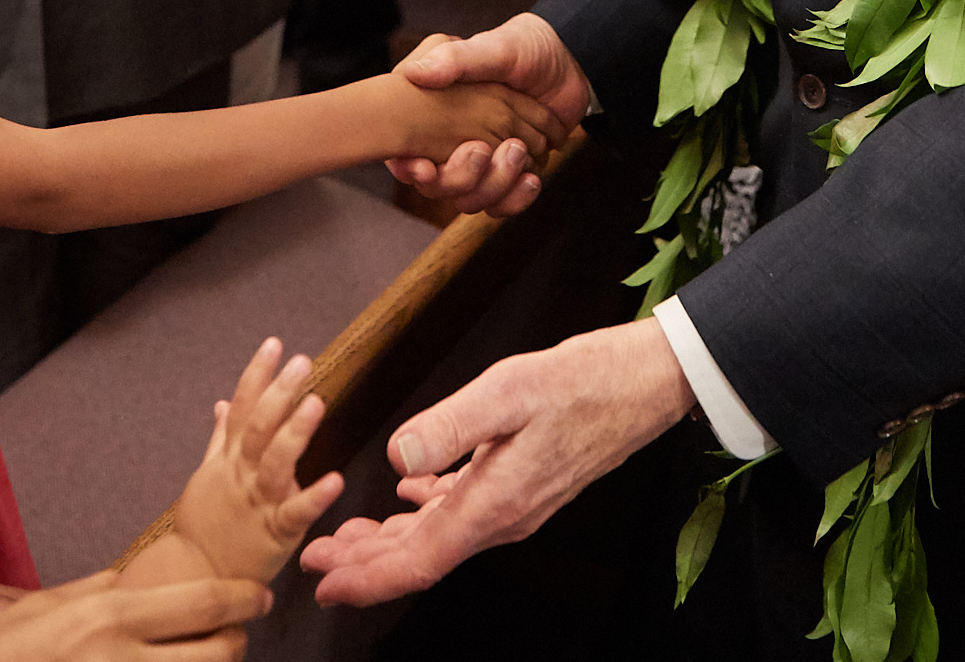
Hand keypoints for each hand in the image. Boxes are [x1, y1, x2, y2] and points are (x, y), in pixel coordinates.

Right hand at [0, 572, 267, 661]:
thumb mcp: (47, 604)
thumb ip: (100, 592)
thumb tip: (139, 577)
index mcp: (109, 617)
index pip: (203, 603)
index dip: (242, 598)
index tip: (259, 596)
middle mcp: (123, 660)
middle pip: (218, 654)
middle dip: (235, 643)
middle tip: (233, 634)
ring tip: (202, 657)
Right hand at [171, 338, 346, 580]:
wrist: (197, 577)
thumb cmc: (205, 525)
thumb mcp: (208, 476)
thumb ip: (220, 438)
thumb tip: (221, 403)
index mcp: (229, 459)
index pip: (242, 408)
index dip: (256, 375)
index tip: (273, 344)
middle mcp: (242, 475)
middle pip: (257, 428)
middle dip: (278, 393)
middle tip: (301, 362)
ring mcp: (258, 503)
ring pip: (274, 464)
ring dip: (294, 433)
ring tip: (314, 404)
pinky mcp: (275, 534)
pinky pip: (296, 514)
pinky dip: (314, 497)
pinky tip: (335, 480)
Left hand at [299, 319, 692, 606]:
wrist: (648, 382)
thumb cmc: (586, 381)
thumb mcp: (510, 390)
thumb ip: (451, 426)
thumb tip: (398, 459)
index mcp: (496, 502)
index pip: (422, 560)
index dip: (370, 578)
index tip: (327, 585)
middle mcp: (505, 515)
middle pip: (424, 557)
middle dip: (366, 565)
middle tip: (315, 561)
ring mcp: (517, 503)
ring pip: (440, 538)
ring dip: (391, 542)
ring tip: (347, 538)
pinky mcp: (524, 484)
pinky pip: (463, 513)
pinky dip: (426, 515)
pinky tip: (409, 500)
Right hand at [387, 16, 590, 213]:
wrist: (568, 63)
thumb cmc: (522, 48)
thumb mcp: (490, 48)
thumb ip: (454, 60)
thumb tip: (415, 74)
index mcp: (433, 111)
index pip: (406, 152)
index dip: (409, 168)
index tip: (424, 167)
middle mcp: (451, 142)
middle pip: (439, 185)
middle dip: (460, 177)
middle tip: (482, 148)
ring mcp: (481, 161)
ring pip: (471, 200)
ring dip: (494, 184)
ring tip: (517, 152)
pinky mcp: (508, 173)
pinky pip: (501, 204)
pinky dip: (515, 198)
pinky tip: (531, 178)